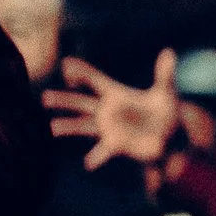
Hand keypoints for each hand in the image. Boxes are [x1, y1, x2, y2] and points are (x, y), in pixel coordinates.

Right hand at [45, 50, 179, 169]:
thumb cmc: (166, 111)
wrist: (171, 135)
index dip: (82, 71)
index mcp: (117, 94)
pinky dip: (96, 157)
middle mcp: (108, 111)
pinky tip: (89, 164)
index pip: (95, 80)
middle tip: (44, 97)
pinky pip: (103, 151)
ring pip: (83, 126)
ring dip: (68, 126)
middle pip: (81, 103)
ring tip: (52, 128)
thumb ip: (164, 74)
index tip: (66, 63)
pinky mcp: (116, 144)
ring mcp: (109, 128)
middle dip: (64, 100)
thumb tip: (169, 52)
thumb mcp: (166, 92)